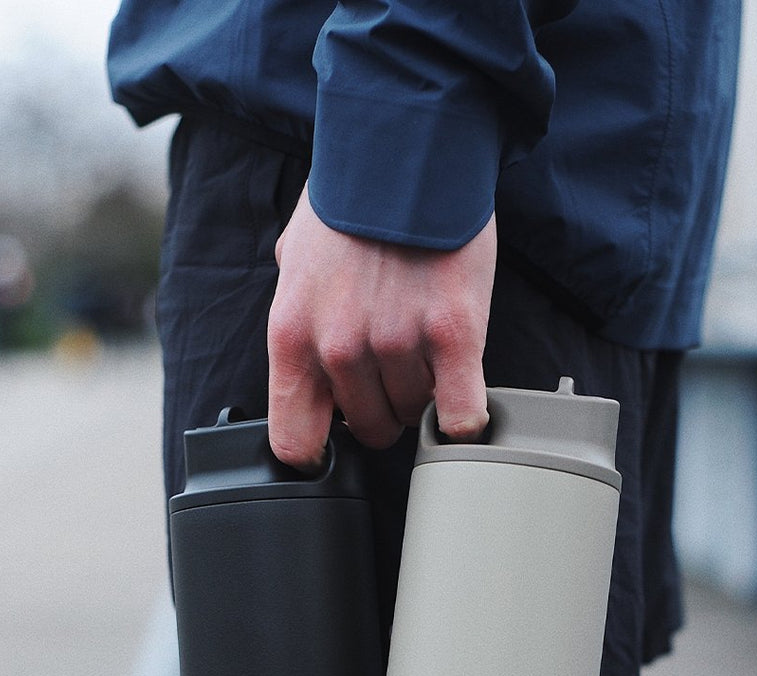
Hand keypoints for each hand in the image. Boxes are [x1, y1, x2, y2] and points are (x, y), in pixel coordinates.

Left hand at [267, 185, 494, 469]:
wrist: (407, 145)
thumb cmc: (351, 200)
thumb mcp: (294, 264)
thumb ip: (299, 322)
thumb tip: (308, 366)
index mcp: (291, 336)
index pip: (295, 443)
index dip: (319, 450)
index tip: (336, 441)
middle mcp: (339, 348)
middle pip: (368, 428)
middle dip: (383, 410)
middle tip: (395, 374)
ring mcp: (397, 344)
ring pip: (415, 415)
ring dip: (424, 395)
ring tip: (428, 353)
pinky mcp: (452, 336)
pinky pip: (460, 413)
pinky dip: (465, 419)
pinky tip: (465, 407)